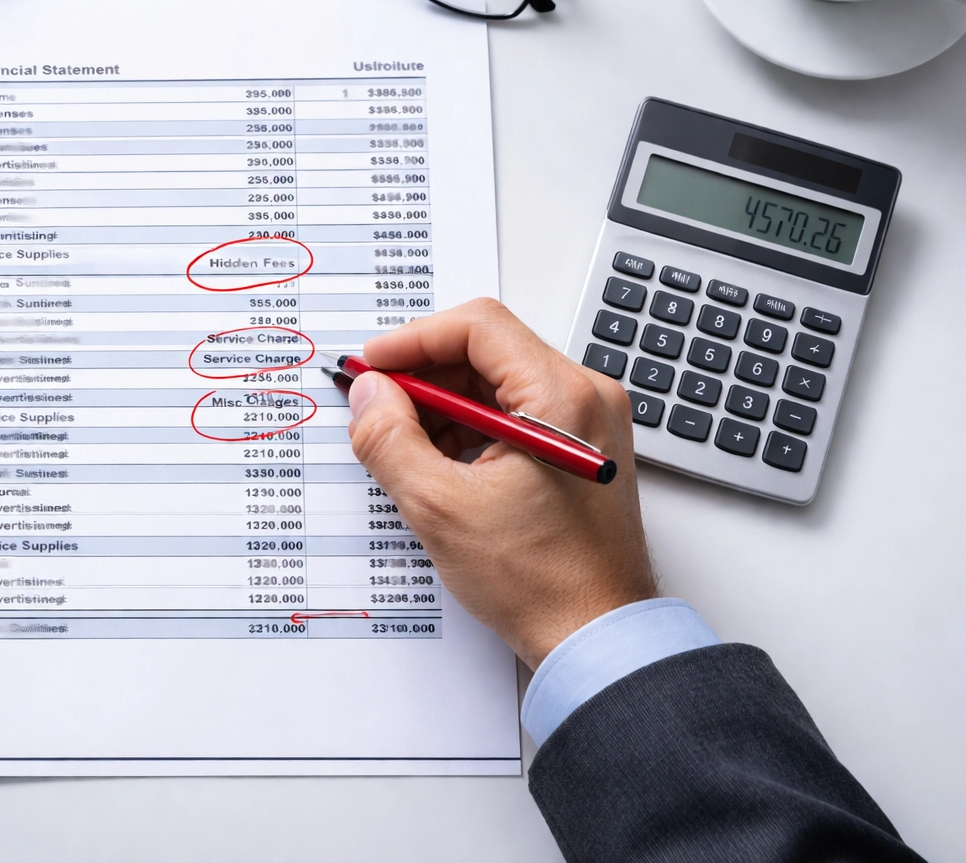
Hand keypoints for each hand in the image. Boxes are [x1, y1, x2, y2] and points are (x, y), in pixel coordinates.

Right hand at [346, 298, 655, 668]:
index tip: (372, 366)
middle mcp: (585, 398)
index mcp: (562, 398)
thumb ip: (391, 440)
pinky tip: (440, 466)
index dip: (413, 339)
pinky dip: (469, 429)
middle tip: (376, 407)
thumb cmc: (541, 582)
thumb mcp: (441, 508)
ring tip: (405, 448)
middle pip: (487, 351)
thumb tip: (368, 394)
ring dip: (443, 405)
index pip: (478, 327)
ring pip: (497, 384)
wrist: (597, 637)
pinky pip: (514, 415)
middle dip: (423, 376)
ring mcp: (587, 425)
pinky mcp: (579, 451)